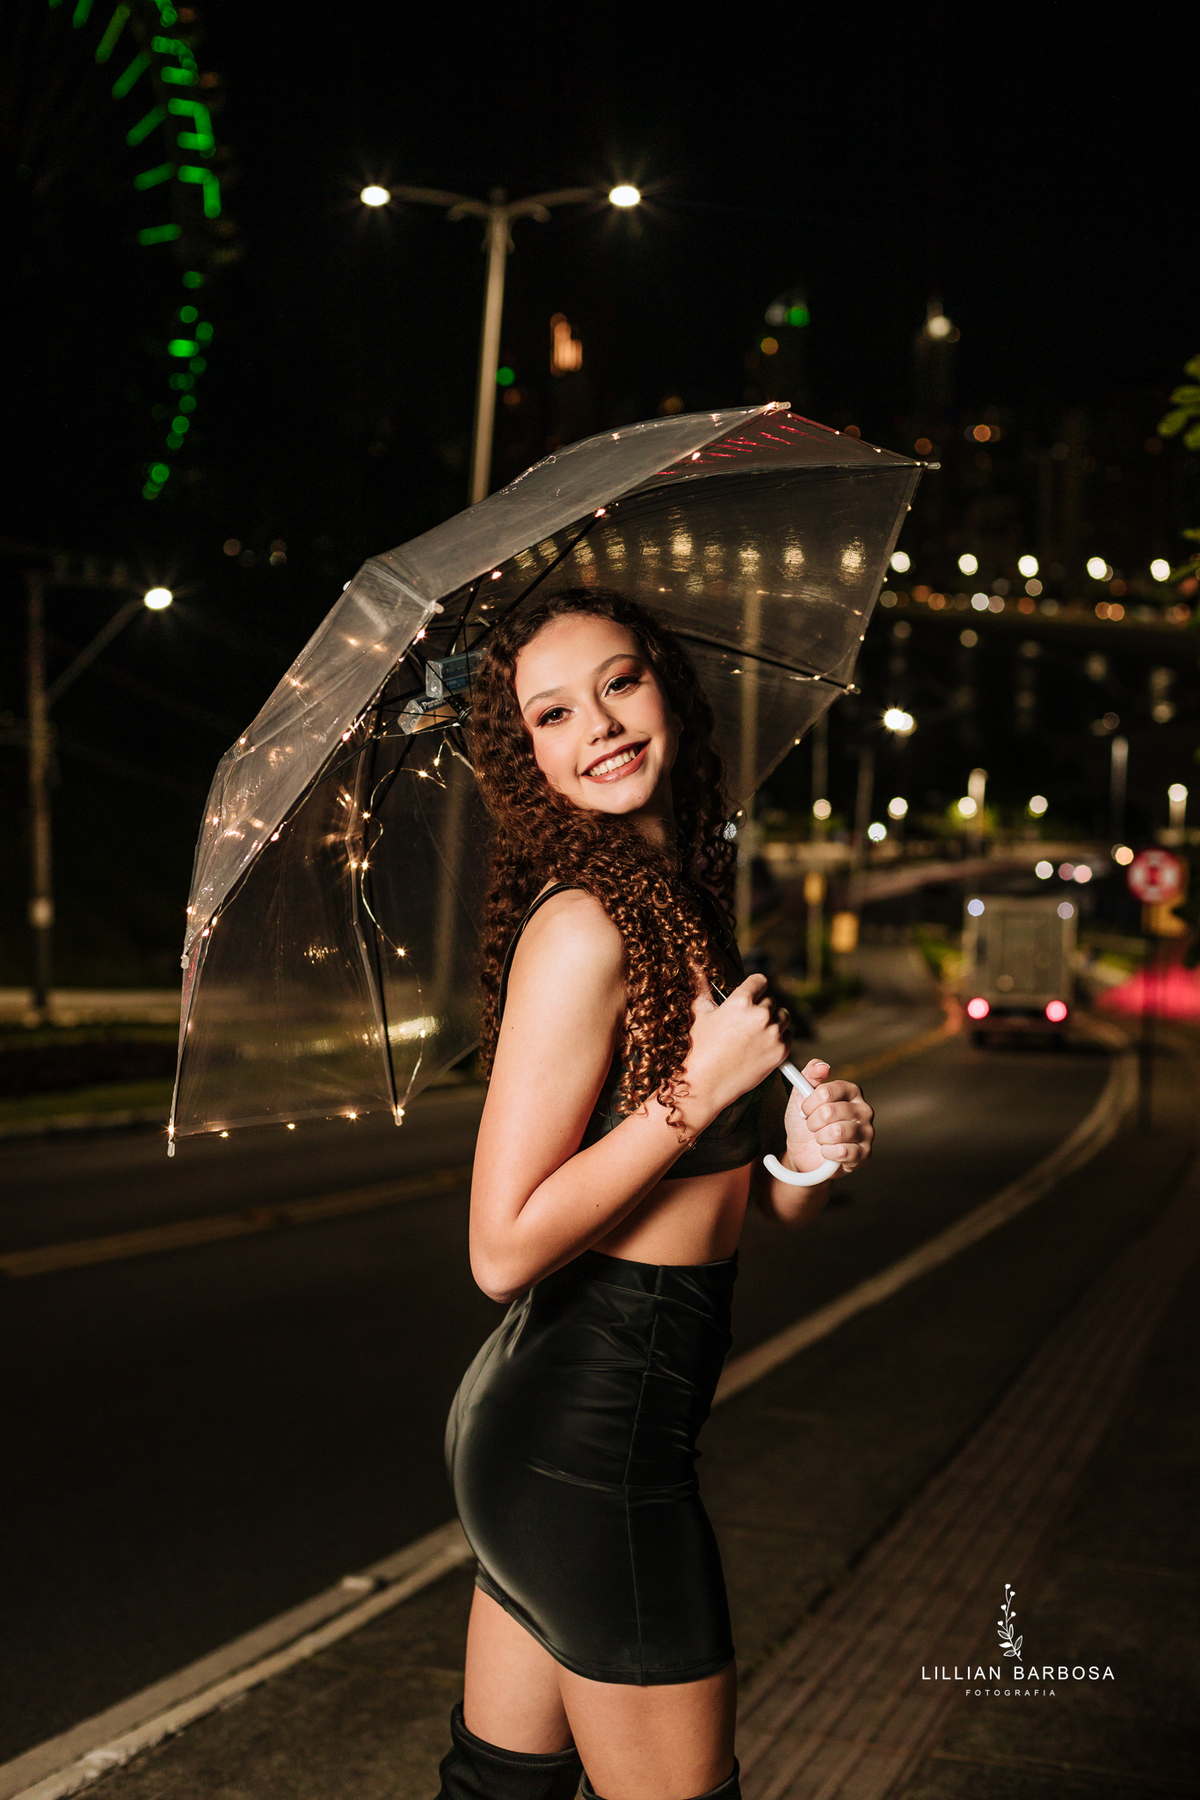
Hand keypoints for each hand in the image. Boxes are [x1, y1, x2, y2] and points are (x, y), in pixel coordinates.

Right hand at [678, 972, 790, 1128]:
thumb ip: (702, 988)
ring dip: (773, 1021)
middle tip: (745, 1024)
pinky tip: (761, 1046)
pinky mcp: (781, 1052)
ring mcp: (773, 1034)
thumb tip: (695, 965)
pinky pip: (788, 1036)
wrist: (705, 1084)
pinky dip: (779, 1039)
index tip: (751, 996)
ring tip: (755, 1034)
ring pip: (783, 1017)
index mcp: (741, 1001)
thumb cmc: (698, 1049)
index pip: (760, 981)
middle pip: (771, 1000)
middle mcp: (760, 1015)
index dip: (754, 989)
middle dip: (760, 1008)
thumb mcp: (700, 1014)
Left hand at [782, 1060, 873, 1176]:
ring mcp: (867, 1132)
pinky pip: (842, 1152)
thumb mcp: (801, 1095)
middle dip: (812, 1123)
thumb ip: (809, 1075)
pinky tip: (828, 1151)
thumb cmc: (805, 1122)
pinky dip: (827, 1153)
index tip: (804, 1111)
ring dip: (820, 1138)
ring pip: (836, 1132)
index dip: (808, 1104)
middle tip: (812, 1127)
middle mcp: (864, 1109)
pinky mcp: (865, 1154)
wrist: (803, 1152)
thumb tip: (821, 1065)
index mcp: (851, 1091)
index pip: (826, 1092)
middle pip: (828, 1112)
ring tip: (821, 1138)